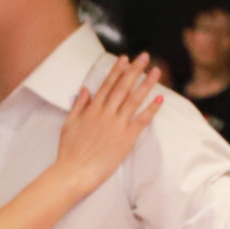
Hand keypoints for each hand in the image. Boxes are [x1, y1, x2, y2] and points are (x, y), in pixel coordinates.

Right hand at [55, 55, 161, 197]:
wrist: (73, 172)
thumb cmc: (69, 151)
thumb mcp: (69, 125)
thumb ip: (79, 106)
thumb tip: (85, 89)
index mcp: (91, 110)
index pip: (107, 85)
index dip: (117, 70)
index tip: (125, 58)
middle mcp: (105, 113)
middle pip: (122, 87)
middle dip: (134, 70)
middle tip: (144, 56)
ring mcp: (117, 125)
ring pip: (134, 99)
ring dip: (146, 84)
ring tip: (156, 71)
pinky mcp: (126, 138)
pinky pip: (142, 119)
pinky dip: (152, 108)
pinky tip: (160, 97)